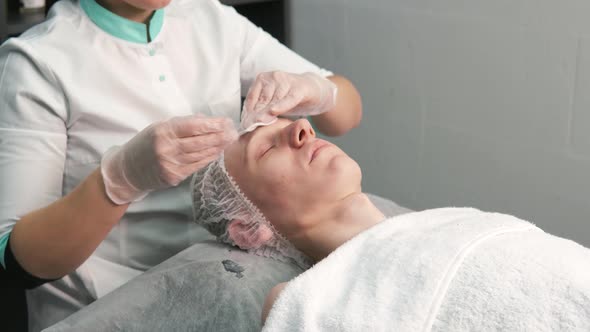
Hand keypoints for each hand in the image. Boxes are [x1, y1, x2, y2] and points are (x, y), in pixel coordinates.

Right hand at [101, 115, 237, 203]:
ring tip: (229, 141)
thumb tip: (206, 120)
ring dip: (218, 147)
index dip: (212, 124)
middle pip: (200, 141)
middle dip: (219, 136)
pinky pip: (196, 165)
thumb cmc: (146, 144)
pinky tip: (218, 152)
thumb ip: (182, 124)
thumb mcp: (159, 128)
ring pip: (201, 154)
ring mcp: (171, 164)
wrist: (128, 170)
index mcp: (163, 131)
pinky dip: (209, 158)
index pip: (193, 126)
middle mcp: (167, 148)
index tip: (225, 121)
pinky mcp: (174, 176)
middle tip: (233, 132)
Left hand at [241, 71, 336, 129]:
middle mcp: (274, 77)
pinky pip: (289, 99)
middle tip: (249, 127)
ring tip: (260, 124)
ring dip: (266, 114)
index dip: (247, 112)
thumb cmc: (289, 97)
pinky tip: (273, 112)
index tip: (244, 124)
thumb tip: (247, 123)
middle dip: (256, 115)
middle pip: (262, 100)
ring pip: (274, 101)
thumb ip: (261, 110)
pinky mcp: (300, 89)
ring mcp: (287, 82)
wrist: (313, 89)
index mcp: (263, 78)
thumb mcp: (273, 102)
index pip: (252, 98)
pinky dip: (281, 105)